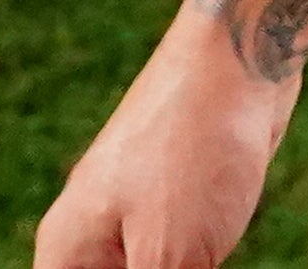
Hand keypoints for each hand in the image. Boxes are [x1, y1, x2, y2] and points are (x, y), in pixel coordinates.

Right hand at [31, 18, 302, 268]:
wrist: (241, 58)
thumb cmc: (194, 151)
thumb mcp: (171, 255)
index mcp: (66, 251)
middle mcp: (91, 237)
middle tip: (189, 263)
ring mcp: (136, 220)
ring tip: (204, 252)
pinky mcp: (179, 210)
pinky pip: (178, 265)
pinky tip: (216, 254)